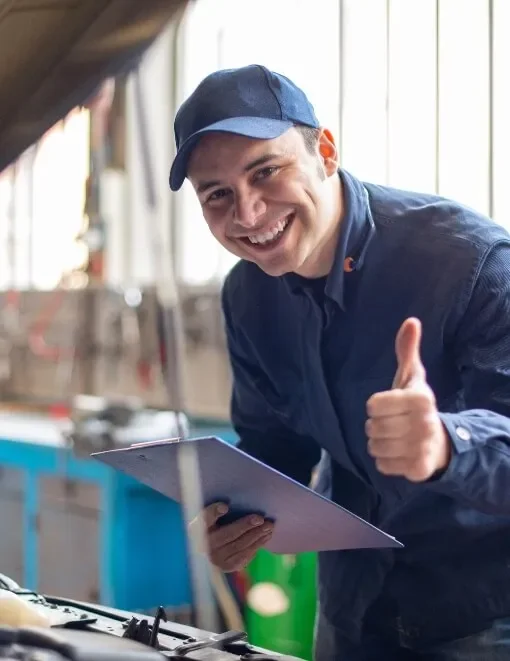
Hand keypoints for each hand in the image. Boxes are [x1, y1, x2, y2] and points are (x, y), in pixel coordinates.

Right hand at [189, 502, 273, 571]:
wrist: (213, 547)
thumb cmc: (216, 523)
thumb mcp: (213, 514)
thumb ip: (220, 509)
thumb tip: (235, 502)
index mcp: (196, 527)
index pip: (204, 519)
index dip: (214, 513)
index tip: (226, 507)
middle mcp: (203, 545)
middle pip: (227, 534)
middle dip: (245, 525)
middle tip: (261, 518)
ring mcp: (214, 558)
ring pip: (238, 546)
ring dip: (256, 535)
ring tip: (269, 526)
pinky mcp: (226, 567)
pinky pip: (244, 556)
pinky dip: (257, 545)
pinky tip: (266, 536)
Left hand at [366, 317, 450, 481]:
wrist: (440, 442)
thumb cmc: (416, 405)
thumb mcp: (412, 377)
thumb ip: (407, 351)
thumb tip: (411, 321)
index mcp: (420, 398)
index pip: (372, 404)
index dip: (376, 406)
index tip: (390, 406)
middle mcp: (424, 423)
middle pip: (372, 427)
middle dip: (376, 426)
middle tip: (393, 424)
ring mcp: (422, 447)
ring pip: (374, 447)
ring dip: (379, 444)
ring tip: (395, 438)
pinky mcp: (418, 469)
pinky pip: (382, 466)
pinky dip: (386, 461)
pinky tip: (398, 453)